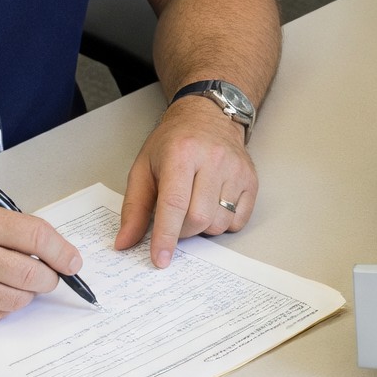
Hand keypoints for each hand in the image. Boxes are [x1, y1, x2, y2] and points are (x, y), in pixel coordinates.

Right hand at [0, 199, 81, 323]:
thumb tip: (54, 253)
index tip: (73, 262)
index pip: (36, 237)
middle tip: (49, 275)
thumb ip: (9, 230)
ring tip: (17, 281)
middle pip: (32, 275)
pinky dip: (3, 305)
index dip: (62, 252)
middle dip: (50, 278)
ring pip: (17, 299)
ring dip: (27, 294)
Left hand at [117, 93, 259, 265]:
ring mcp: (236, 169)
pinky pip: (239, 221)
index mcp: (181, 154)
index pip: (174, 204)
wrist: (207, 117)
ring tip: (195, 206)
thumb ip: (133, 208)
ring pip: (220, 223)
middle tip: (175, 220)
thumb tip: (124, 242)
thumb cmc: (173, 143)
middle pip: (199, 218)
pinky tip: (214, 204)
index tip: (160, 259)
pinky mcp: (251, 179)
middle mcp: (212, 159)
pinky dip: (223, 223)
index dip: (166, 236)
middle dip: (183, 231)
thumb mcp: (143, 168)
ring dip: (204, 227)